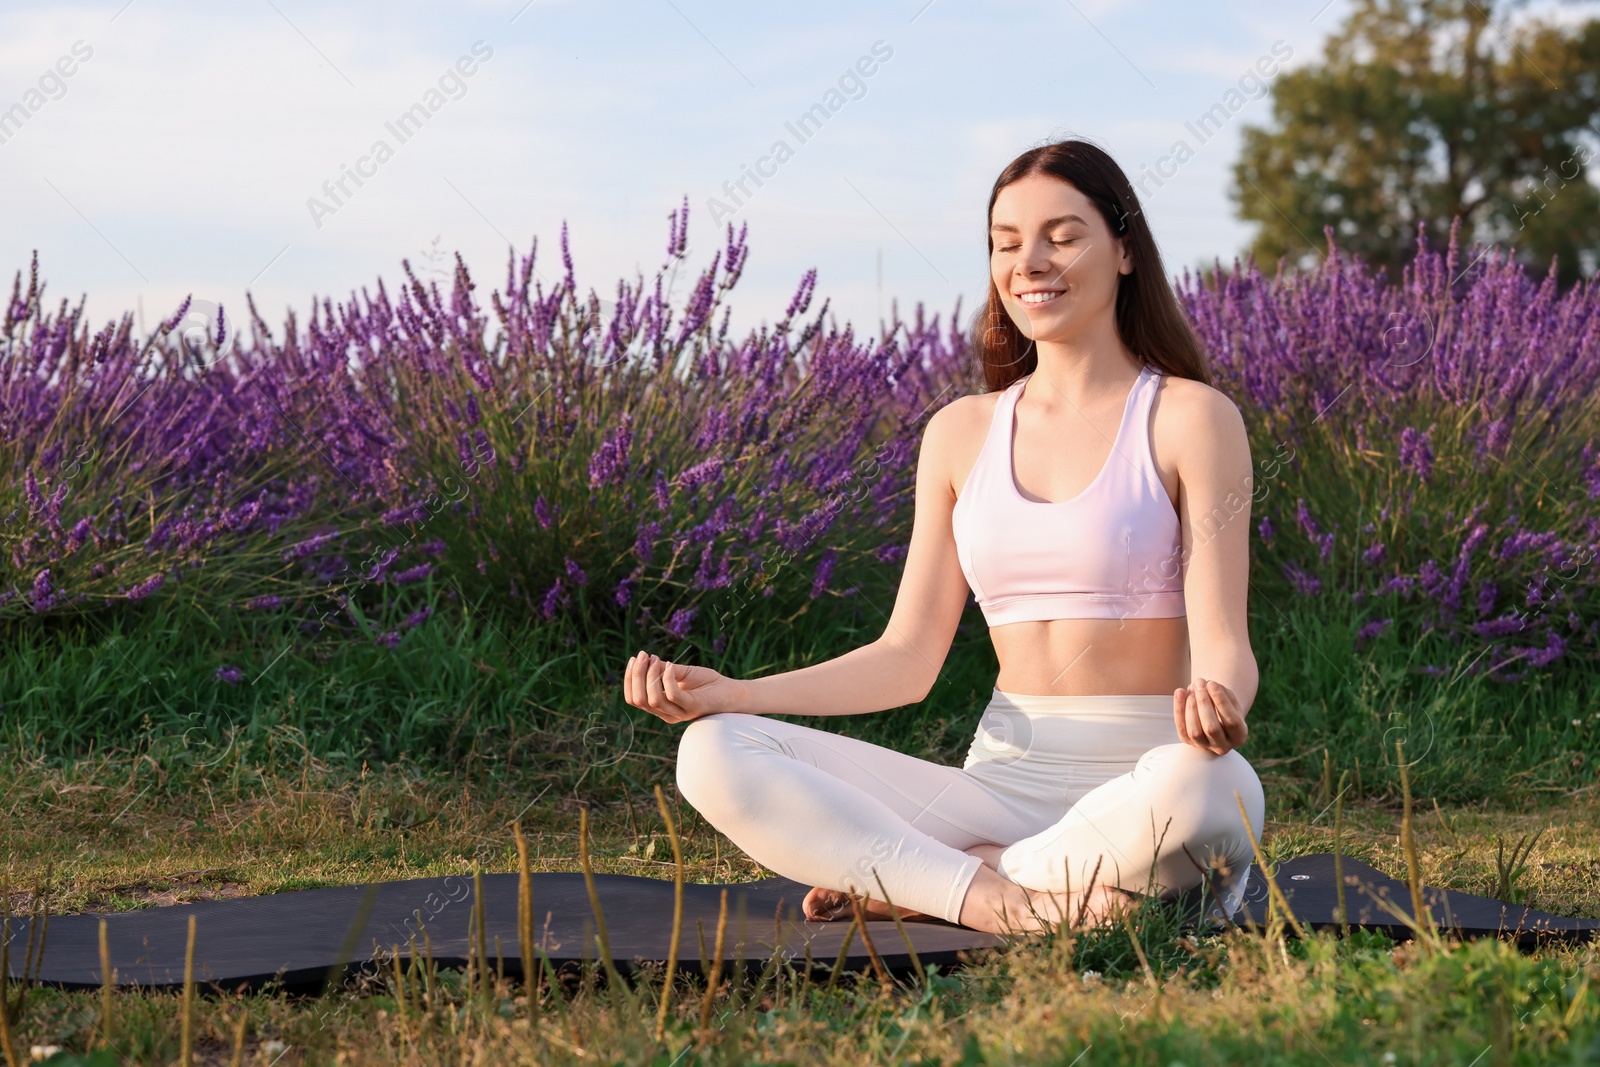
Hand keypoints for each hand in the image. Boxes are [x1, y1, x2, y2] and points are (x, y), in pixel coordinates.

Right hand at [623, 650, 739, 723]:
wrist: (733, 692)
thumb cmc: (708, 683)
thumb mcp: (682, 673)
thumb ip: (663, 670)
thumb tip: (646, 659)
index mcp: (662, 707)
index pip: (634, 699)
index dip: (630, 679)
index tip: (634, 659)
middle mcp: (667, 714)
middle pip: (638, 700)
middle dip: (636, 676)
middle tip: (642, 655)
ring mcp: (680, 713)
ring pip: (652, 699)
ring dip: (649, 676)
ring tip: (655, 658)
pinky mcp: (692, 707)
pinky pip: (672, 695)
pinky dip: (667, 678)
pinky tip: (670, 665)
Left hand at [1172, 677, 1247, 755]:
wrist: (1216, 719)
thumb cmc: (1225, 706)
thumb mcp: (1230, 700)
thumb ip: (1222, 692)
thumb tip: (1206, 685)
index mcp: (1239, 736)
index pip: (1231, 721)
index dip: (1221, 702)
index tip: (1212, 683)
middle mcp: (1223, 746)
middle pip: (1211, 728)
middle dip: (1204, 703)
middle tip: (1200, 683)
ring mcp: (1204, 746)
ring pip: (1195, 732)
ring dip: (1191, 707)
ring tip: (1192, 688)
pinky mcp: (1189, 742)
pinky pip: (1182, 729)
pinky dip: (1179, 709)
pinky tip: (1180, 692)